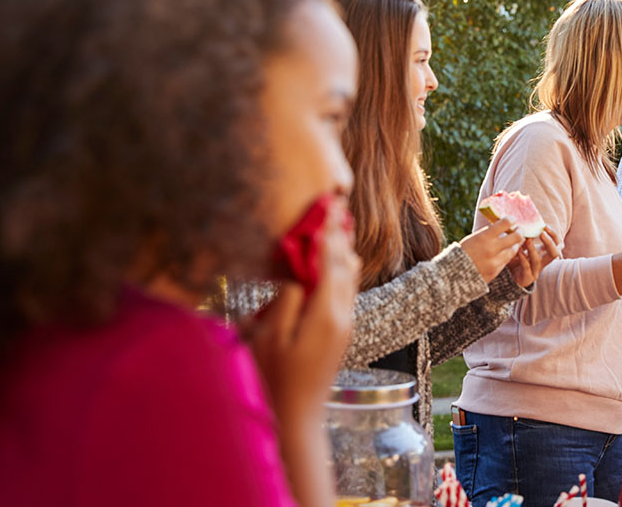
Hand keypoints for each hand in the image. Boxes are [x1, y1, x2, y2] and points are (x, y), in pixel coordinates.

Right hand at [249, 199, 360, 418]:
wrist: (298, 414)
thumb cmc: (276, 378)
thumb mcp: (270, 338)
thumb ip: (286, 302)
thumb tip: (297, 274)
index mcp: (325, 314)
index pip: (330, 263)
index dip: (327, 233)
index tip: (327, 208)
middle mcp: (342, 315)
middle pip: (346, 265)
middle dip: (339, 236)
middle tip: (335, 206)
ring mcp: (345, 324)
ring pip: (351, 277)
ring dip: (343, 251)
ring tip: (338, 225)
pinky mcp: (341, 331)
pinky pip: (346, 291)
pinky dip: (341, 269)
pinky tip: (334, 261)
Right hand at [461, 218, 524, 282]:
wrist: (454, 274)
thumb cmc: (463, 252)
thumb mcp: (473, 238)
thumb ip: (487, 234)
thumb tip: (500, 228)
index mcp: (485, 237)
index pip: (505, 223)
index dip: (511, 219)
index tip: (512, 219)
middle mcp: (492, 249)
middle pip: (516, 238)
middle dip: (520, 232)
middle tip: (520, 230)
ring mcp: (495, 262)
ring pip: (514, 251)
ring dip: (515, 245)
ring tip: (515, 242)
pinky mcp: (496, 271)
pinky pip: (506, 261)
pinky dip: (507, 256)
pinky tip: (506, 252)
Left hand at [506, 226, 561, 286]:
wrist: (511, 277)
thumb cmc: (518, 258)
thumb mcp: (524, 246)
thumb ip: (526, 237)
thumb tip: (524, 223)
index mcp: (545, 253)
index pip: (558, 244)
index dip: (554, 235)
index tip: (545, 226)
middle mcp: (543, 261)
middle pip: (555, 253)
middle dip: (549, 242)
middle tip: (541, 233)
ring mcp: (535, 270)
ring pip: (538, 260)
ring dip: (532, 249)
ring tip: (527, 240)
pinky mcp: (527, 277)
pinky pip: (526, 267)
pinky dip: (523, 258)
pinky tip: (518, 251)